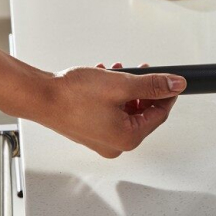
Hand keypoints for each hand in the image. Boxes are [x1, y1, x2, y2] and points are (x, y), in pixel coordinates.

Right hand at [22, 63, 186, 158]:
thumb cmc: (72, 96)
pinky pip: (110, 112)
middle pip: (142, 113)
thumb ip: (151, 85)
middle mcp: (115, 144)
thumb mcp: (121, 84)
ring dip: (126, 89)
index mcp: (127, 138)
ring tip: (118, 71)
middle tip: (142, 71)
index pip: (159, 115)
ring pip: (125, 110)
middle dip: (143, 89)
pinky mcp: (90, 130)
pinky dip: (111, 95)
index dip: (166, 94)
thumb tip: (175, 85)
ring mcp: (101, 139)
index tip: (170, 80)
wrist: (40, 97)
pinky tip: (104, 78)